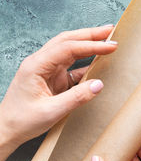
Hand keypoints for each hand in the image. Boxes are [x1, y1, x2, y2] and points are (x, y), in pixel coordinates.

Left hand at [0, 25, 117, 160]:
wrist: (7, 129)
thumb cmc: (22, 120)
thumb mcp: (51, 111)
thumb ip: (76, 97)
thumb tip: (99, 84)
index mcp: (36, 66)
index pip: (68, 48)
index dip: (91, 45)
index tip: (110, 46)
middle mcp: (40, 63)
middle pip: (67, 41)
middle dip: (90, 35)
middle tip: (110, 31)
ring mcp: (46, 70)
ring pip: (69, 50)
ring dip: (87, 44)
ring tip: (106, 40)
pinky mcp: (52, 78)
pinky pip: (71, 66)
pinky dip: (85, 62)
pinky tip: (97, 62)